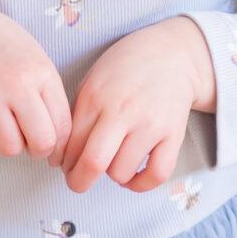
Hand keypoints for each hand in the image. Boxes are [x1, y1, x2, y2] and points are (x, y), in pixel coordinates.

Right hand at [0, 2, 70, 159]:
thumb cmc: (7, 54)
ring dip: (9, 142)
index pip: (63, 127)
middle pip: (41, 143)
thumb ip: (52, 103)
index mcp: (42, 74)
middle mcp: (15, 83)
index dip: (59, 144)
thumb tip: (59, 149)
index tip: (52, 144)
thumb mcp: (39, 67)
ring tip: (5, 122)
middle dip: (38, 149)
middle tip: (30, 139)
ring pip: (10, 148)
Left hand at [59, 19, 212, 194]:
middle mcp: (123, 111)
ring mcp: (150, 123)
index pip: (70, 144)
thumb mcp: (92, 81)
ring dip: (111, 175)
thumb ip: (77, 115)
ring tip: (111, 163)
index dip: (63, 163)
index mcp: (96, 97)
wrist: (171, 53)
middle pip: (93, 163)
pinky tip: (132, 177)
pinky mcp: (174, 134)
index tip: (65, 166)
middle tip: (77, 181)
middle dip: (78, 181)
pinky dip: (141, 184)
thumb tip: (62, 155)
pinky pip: (157, 174)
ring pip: (121, 172)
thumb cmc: (125, 68)